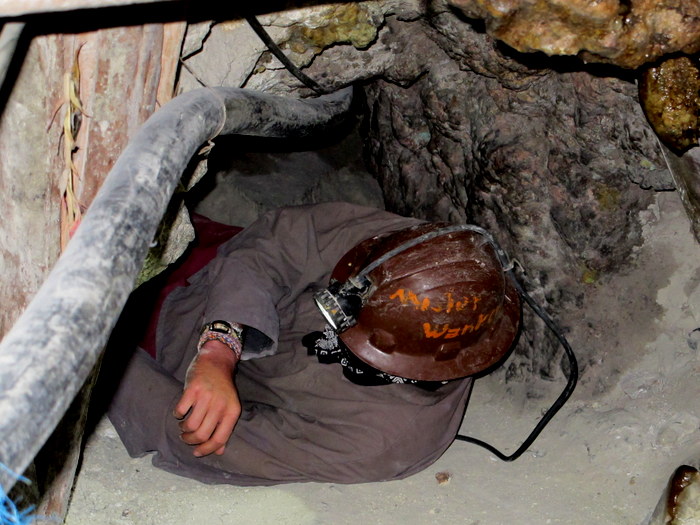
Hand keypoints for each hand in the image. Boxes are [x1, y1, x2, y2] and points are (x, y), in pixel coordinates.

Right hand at [174, 340, 240, 456]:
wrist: (216, 361)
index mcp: (232, 411)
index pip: (220, 438)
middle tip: (187, 438)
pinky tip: (181, 412)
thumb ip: (224, 428)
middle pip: (202, 434)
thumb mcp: (229, 407)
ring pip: (190, 426)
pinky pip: (180, 411)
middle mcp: (220, 405)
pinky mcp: (193, 389)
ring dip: (184, 429)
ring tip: (184, 425)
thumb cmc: (222, 387)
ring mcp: (206, 396)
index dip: (207, 449)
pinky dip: (178, 414)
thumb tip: (219, 451)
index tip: (196, 453)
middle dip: (191, 441)